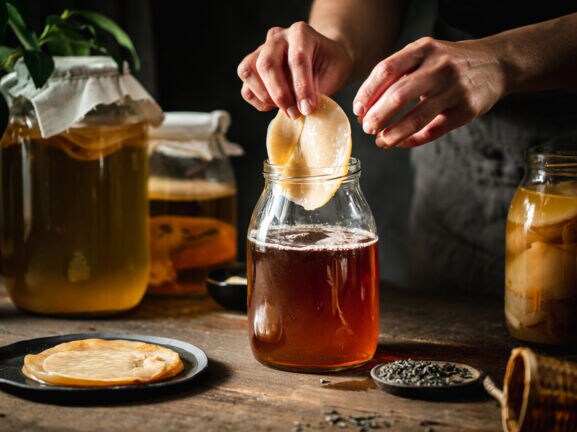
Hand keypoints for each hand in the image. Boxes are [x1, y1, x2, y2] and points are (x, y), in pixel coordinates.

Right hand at [237, 21, 352, 118]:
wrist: (323, 60)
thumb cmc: (329, 66)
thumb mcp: (334, 73)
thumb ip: (318, 88)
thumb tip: (302, 109)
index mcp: (301, 33)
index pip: (297, 59)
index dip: (302, 87)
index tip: (308, 109)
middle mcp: (277, 38)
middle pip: (266, 64)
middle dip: (279, 94)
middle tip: (294, 113)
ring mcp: (260, 52)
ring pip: (248, 71)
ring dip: (265, 96)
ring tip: (286, 108)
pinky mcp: (252, 69)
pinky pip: (246, 88)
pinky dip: (258, 102)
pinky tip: (275, 106)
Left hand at [353, 37, 505, 147]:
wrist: (496, 63)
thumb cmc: (448, 63)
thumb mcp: (424, 55)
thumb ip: (397, 74)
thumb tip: (365, 106)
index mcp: (423, 49)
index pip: (386, 70)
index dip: (367, 93)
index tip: (357, 109)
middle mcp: (439, 66)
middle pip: (399, 95)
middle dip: (378, 116)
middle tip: (367, 128)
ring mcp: (455, 89)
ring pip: (417, 117)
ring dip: (394, 133)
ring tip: (381, 141)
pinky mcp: (467, 110)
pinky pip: (434, 130)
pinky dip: (414, 140)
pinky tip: (402, 143)